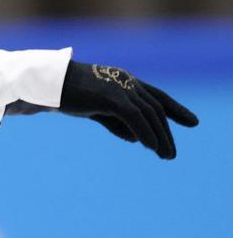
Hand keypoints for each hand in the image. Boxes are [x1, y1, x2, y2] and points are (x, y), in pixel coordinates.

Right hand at [59, 60, 198, 159]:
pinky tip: (151, 147)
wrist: (46, 84)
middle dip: (167, 131)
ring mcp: (120, 88)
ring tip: (166, 156)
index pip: (156, 96)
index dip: (176, 109)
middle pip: (155, 108)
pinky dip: (146, 133)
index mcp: (123, 81)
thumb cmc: (65, 94)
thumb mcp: (95, 109)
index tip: (192, 122)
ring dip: (159, 137)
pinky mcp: (111, 97)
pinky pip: (135, 118)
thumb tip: (135, 138)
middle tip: (171, 154)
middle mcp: (126, 82)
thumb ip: (116, 121)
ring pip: (148, 115)